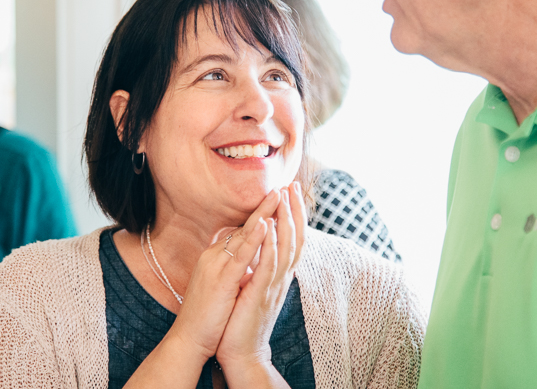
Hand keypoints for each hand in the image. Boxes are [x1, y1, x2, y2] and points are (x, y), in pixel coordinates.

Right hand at [167, 190, 280, 363]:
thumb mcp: (221, 287)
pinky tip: (265, 224)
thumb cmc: (206, 317)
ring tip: (277, 195)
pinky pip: (239, 256)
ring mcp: (216, 266)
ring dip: (261, 214)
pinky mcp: (220, 280)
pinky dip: (253, 239)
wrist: (189, 340)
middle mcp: (214, 256)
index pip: (240, 231)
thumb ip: (231, 270)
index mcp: (215, 258)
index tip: (275, 199)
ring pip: (242, 235)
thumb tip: (245, 260)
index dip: (259, 215)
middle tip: (281, 187)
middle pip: (243, 226)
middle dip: (264, 207)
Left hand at [216, 181, 305, 383]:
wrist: (241, 352)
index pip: (292, 238)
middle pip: (296, 237)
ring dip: (286, 221)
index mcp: (279, 274)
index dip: (294, 213)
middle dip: (295, 210)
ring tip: (285, 197)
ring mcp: (273, 286)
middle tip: (293, 184)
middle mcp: (281, 277)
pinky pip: (268, 267)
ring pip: (286, 248)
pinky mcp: (260, 296)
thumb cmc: (243, 318)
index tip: (291, 190)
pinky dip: (271, 247)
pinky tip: (271, 229)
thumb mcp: (254, 286)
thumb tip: (259, 245)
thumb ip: (259, 266)